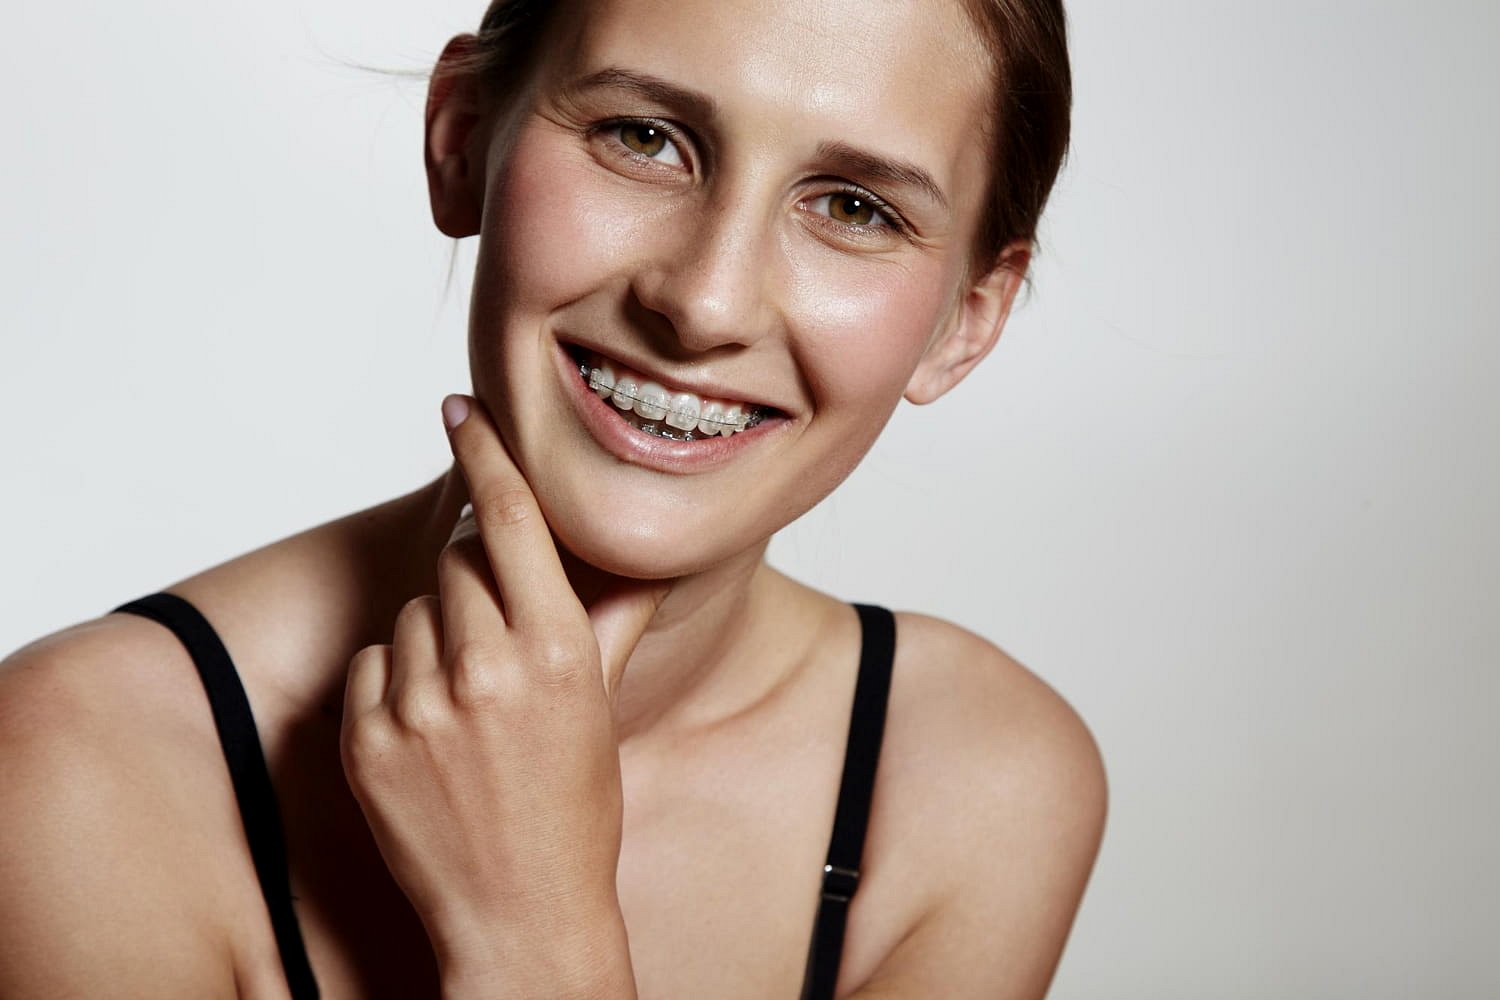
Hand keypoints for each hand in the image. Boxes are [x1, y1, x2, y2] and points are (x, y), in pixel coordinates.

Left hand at [340, 392, 669, 984]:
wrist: (518, 914)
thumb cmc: (574, 808)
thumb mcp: (603, 708)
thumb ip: (615, 618)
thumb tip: (646, 554)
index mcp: (556, 651)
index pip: (512, 520)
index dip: (485, 454)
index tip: (460, 408)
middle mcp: (486, 668)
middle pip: (458, 564)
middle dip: (476, 587)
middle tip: (500, 648)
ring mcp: (420, 706)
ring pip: (412, 613)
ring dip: (435, 637)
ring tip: (469, 706)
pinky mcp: (367, 739)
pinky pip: (374, 663)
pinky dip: (397, 682)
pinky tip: (431, 732)